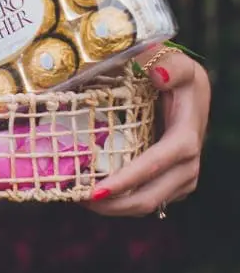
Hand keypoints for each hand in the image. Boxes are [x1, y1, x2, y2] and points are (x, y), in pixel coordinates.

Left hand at [86, 47, 209, 216]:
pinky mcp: (174, 184)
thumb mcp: (178, 65)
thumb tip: (159, 74)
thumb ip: (171, 66)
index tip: (97, 189)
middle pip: (149, 197)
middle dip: (114, 204)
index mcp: (185, 140)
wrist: (192, 94)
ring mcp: (182, 179)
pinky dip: (123, 201)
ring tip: (82, 199)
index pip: (154, 166)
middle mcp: (187, 166)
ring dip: (115, 207)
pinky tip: (98, 194)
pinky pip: (148, 199)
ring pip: (148, 204)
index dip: (126, 180)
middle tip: (79, 199)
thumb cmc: (179, 77)